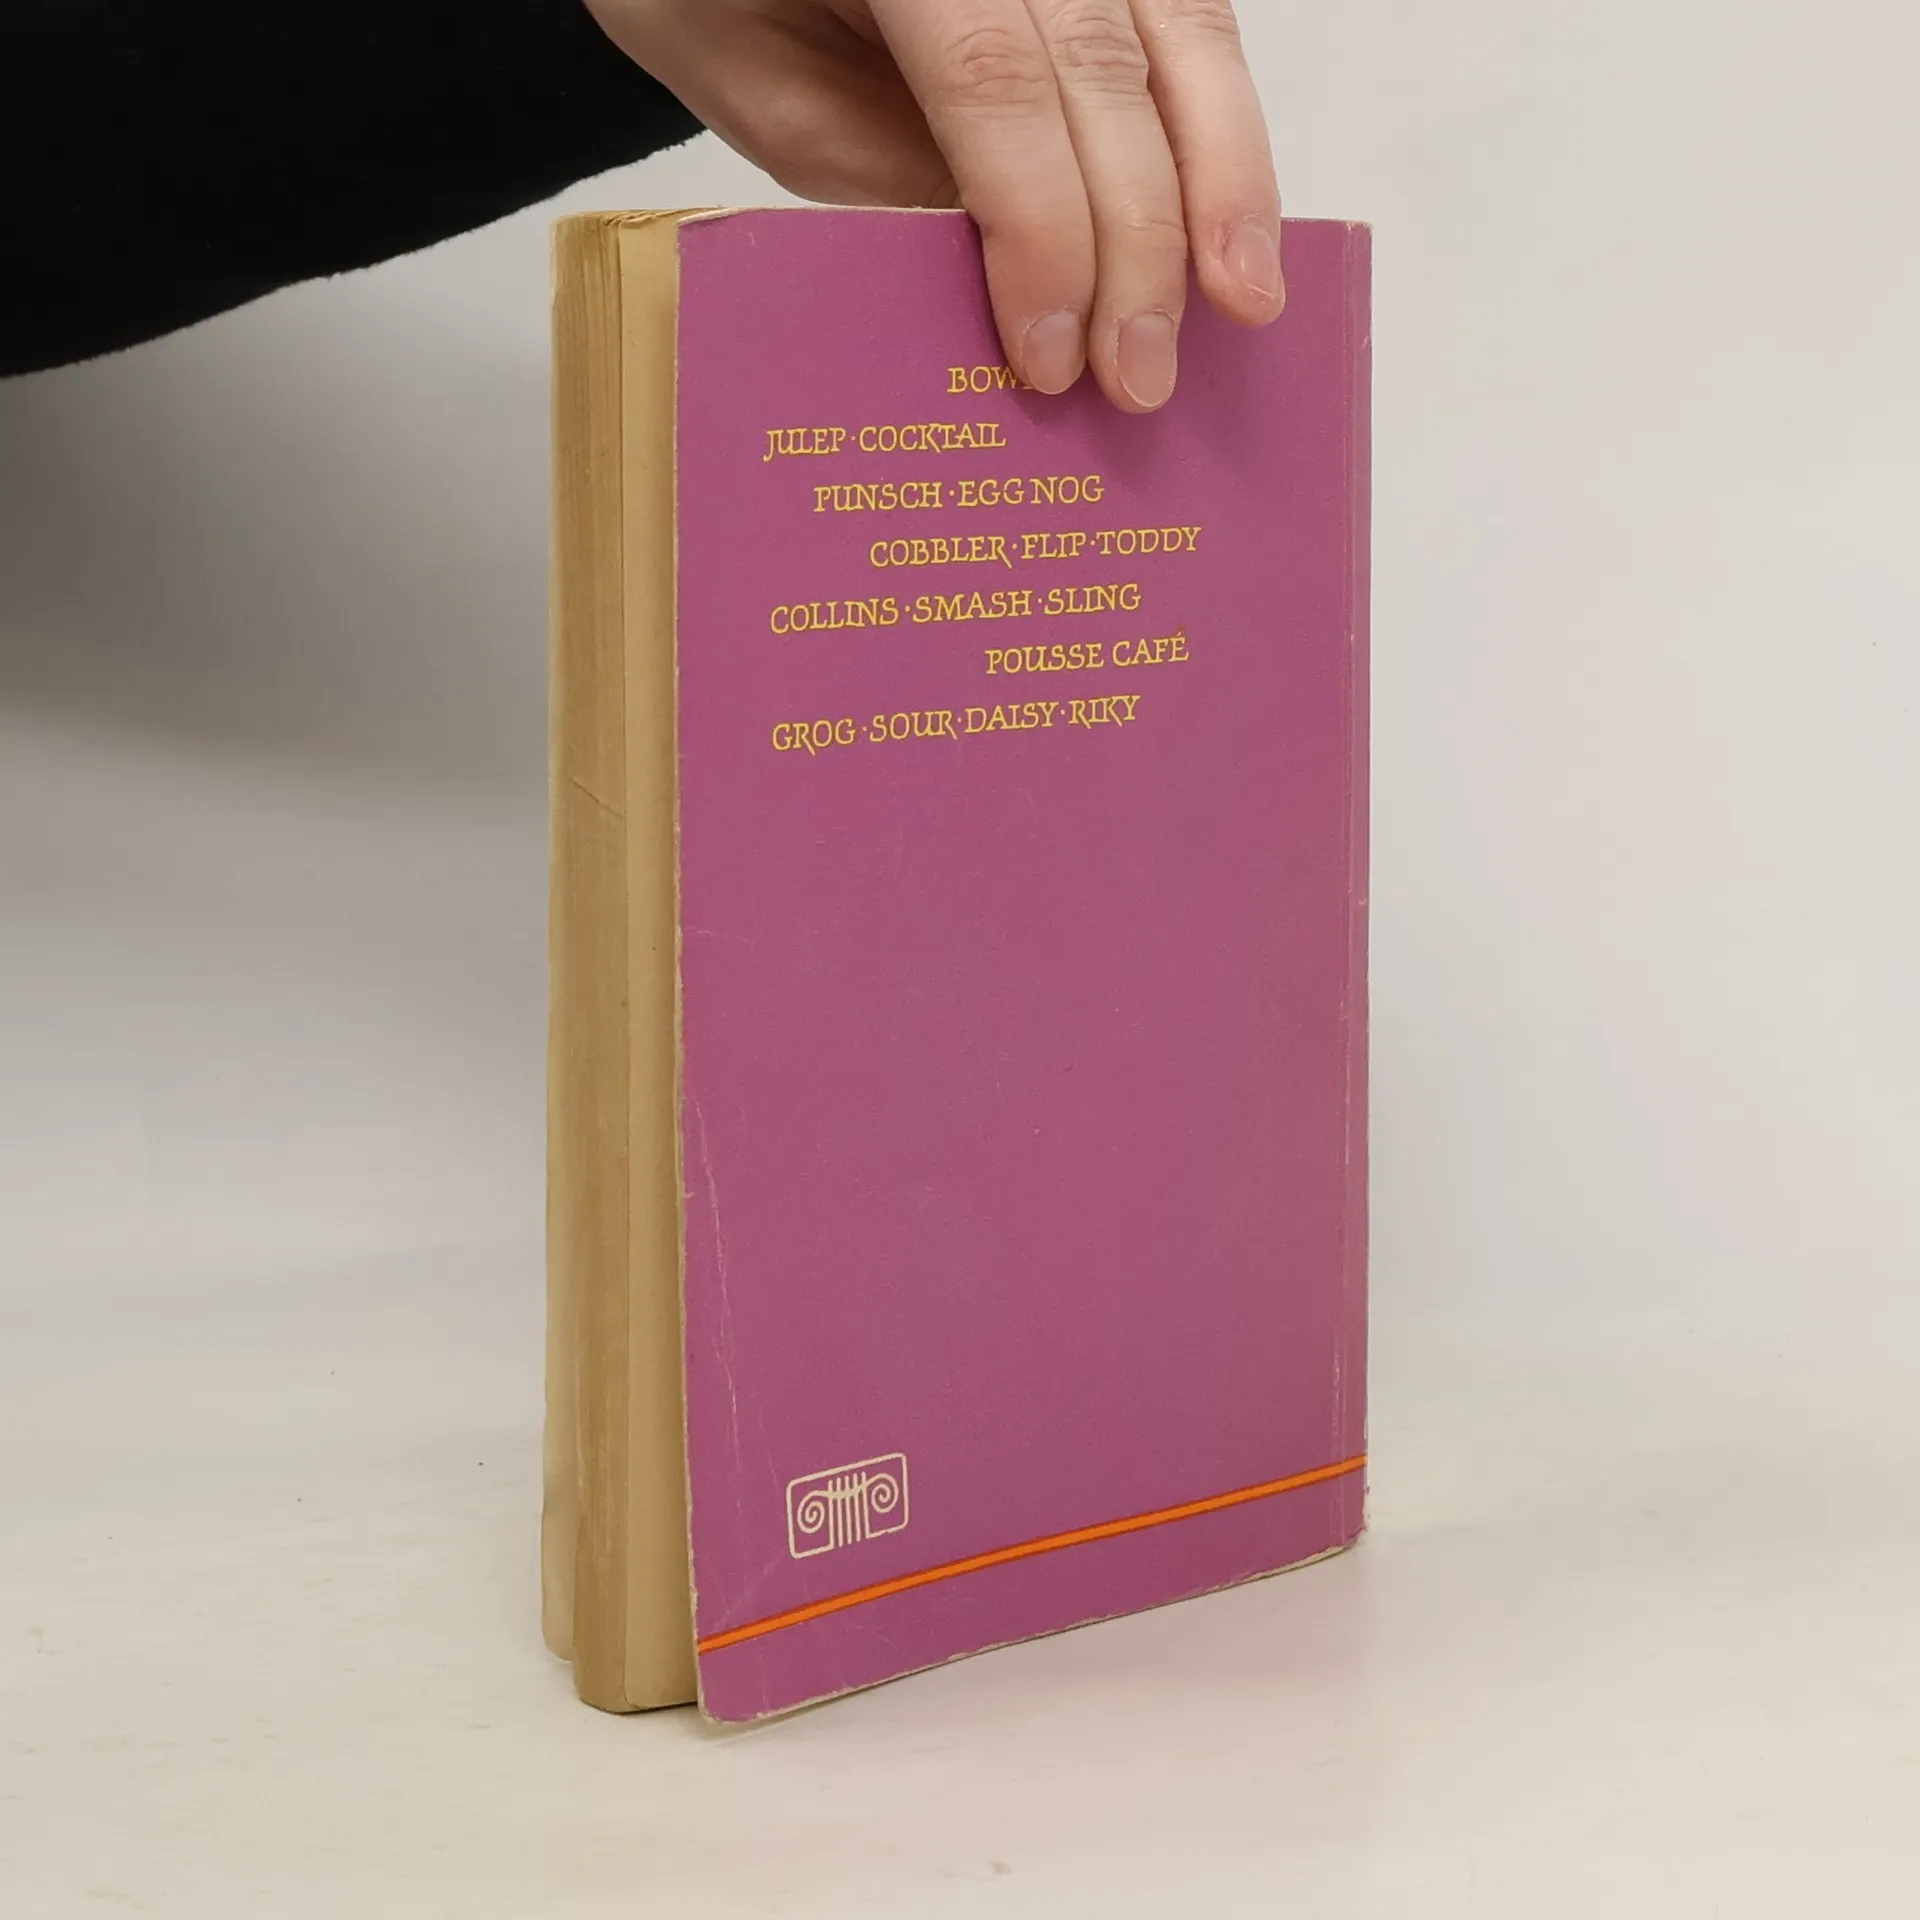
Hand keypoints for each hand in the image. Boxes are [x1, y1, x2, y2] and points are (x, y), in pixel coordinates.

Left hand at [582, 0, 1283, 411]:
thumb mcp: (764, 91)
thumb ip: (878, 172)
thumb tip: (1009, 291)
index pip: (993, 80)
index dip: (1042, 227)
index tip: (1055, 358)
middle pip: (1106, 68)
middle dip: (1141, 240)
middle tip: (1143, 378)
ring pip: (1185, 31)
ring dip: (1226, 180)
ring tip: (1245, 301)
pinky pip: (1189, 19)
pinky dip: (1223, 128)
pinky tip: (1237, 225)